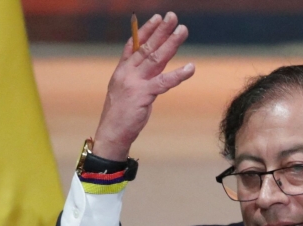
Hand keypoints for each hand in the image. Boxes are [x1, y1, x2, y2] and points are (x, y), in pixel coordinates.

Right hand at [92, 12, 194, 160]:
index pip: (133, 44)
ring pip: (156, 58)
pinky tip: (191, 67)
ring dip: (171, 43)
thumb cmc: (120, 114)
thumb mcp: (125, 90)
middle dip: (161, 30)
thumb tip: (153, 66)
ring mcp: (134, 82)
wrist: (111, 132)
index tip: (157, 18)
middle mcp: (127, 72)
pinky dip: (179, 74)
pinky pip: (164, 82)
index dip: (146, 30)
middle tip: (173, 17)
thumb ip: (137, 76)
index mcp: (122, 70)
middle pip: (147, 47)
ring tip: (183, 31)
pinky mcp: (143, 95)